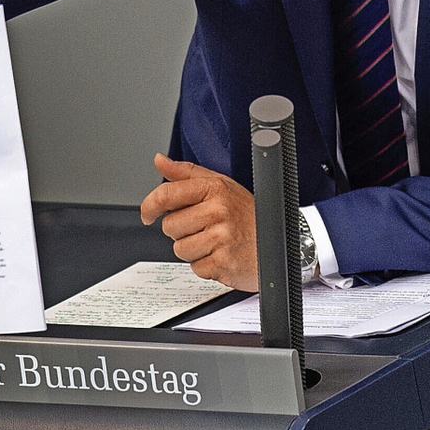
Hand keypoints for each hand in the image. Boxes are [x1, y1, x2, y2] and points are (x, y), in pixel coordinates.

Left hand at [141, 153, 257, 290]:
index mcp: (214, 189)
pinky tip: (221, 255)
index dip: (150, 205)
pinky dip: (206, 266)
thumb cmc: (249, 215)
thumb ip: (187, 173)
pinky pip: (195, 268)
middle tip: (205, 228)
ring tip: (215, 242)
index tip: (148, 214)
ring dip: (194, 250)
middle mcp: (218, 211)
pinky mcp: (223, 263)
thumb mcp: (221, 185)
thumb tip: (160, 161)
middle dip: (182, 230)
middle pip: (170, 226)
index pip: (167, 194)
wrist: (280, 243)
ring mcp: (221, 238)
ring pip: (180, 249)